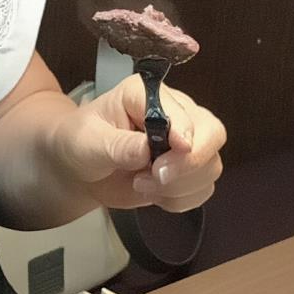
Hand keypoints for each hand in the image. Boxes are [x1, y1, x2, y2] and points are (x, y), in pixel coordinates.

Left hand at [57, 77, 225, 214]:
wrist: (80, 167)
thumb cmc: (81, 142)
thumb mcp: (88, 142)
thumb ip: (116, 145)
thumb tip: (145, 151)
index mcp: (147, 94)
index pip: (181, 108)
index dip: (184, 132)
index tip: (175, 152)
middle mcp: (175, 112)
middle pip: (213, 134)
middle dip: (189, 164)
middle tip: (155, 177)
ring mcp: (186, 141)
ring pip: (210, 166)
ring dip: (178, 186)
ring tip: (141, 184)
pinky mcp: (188, 169)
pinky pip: (203, 189)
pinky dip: (180, 199)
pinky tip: (154, 193)